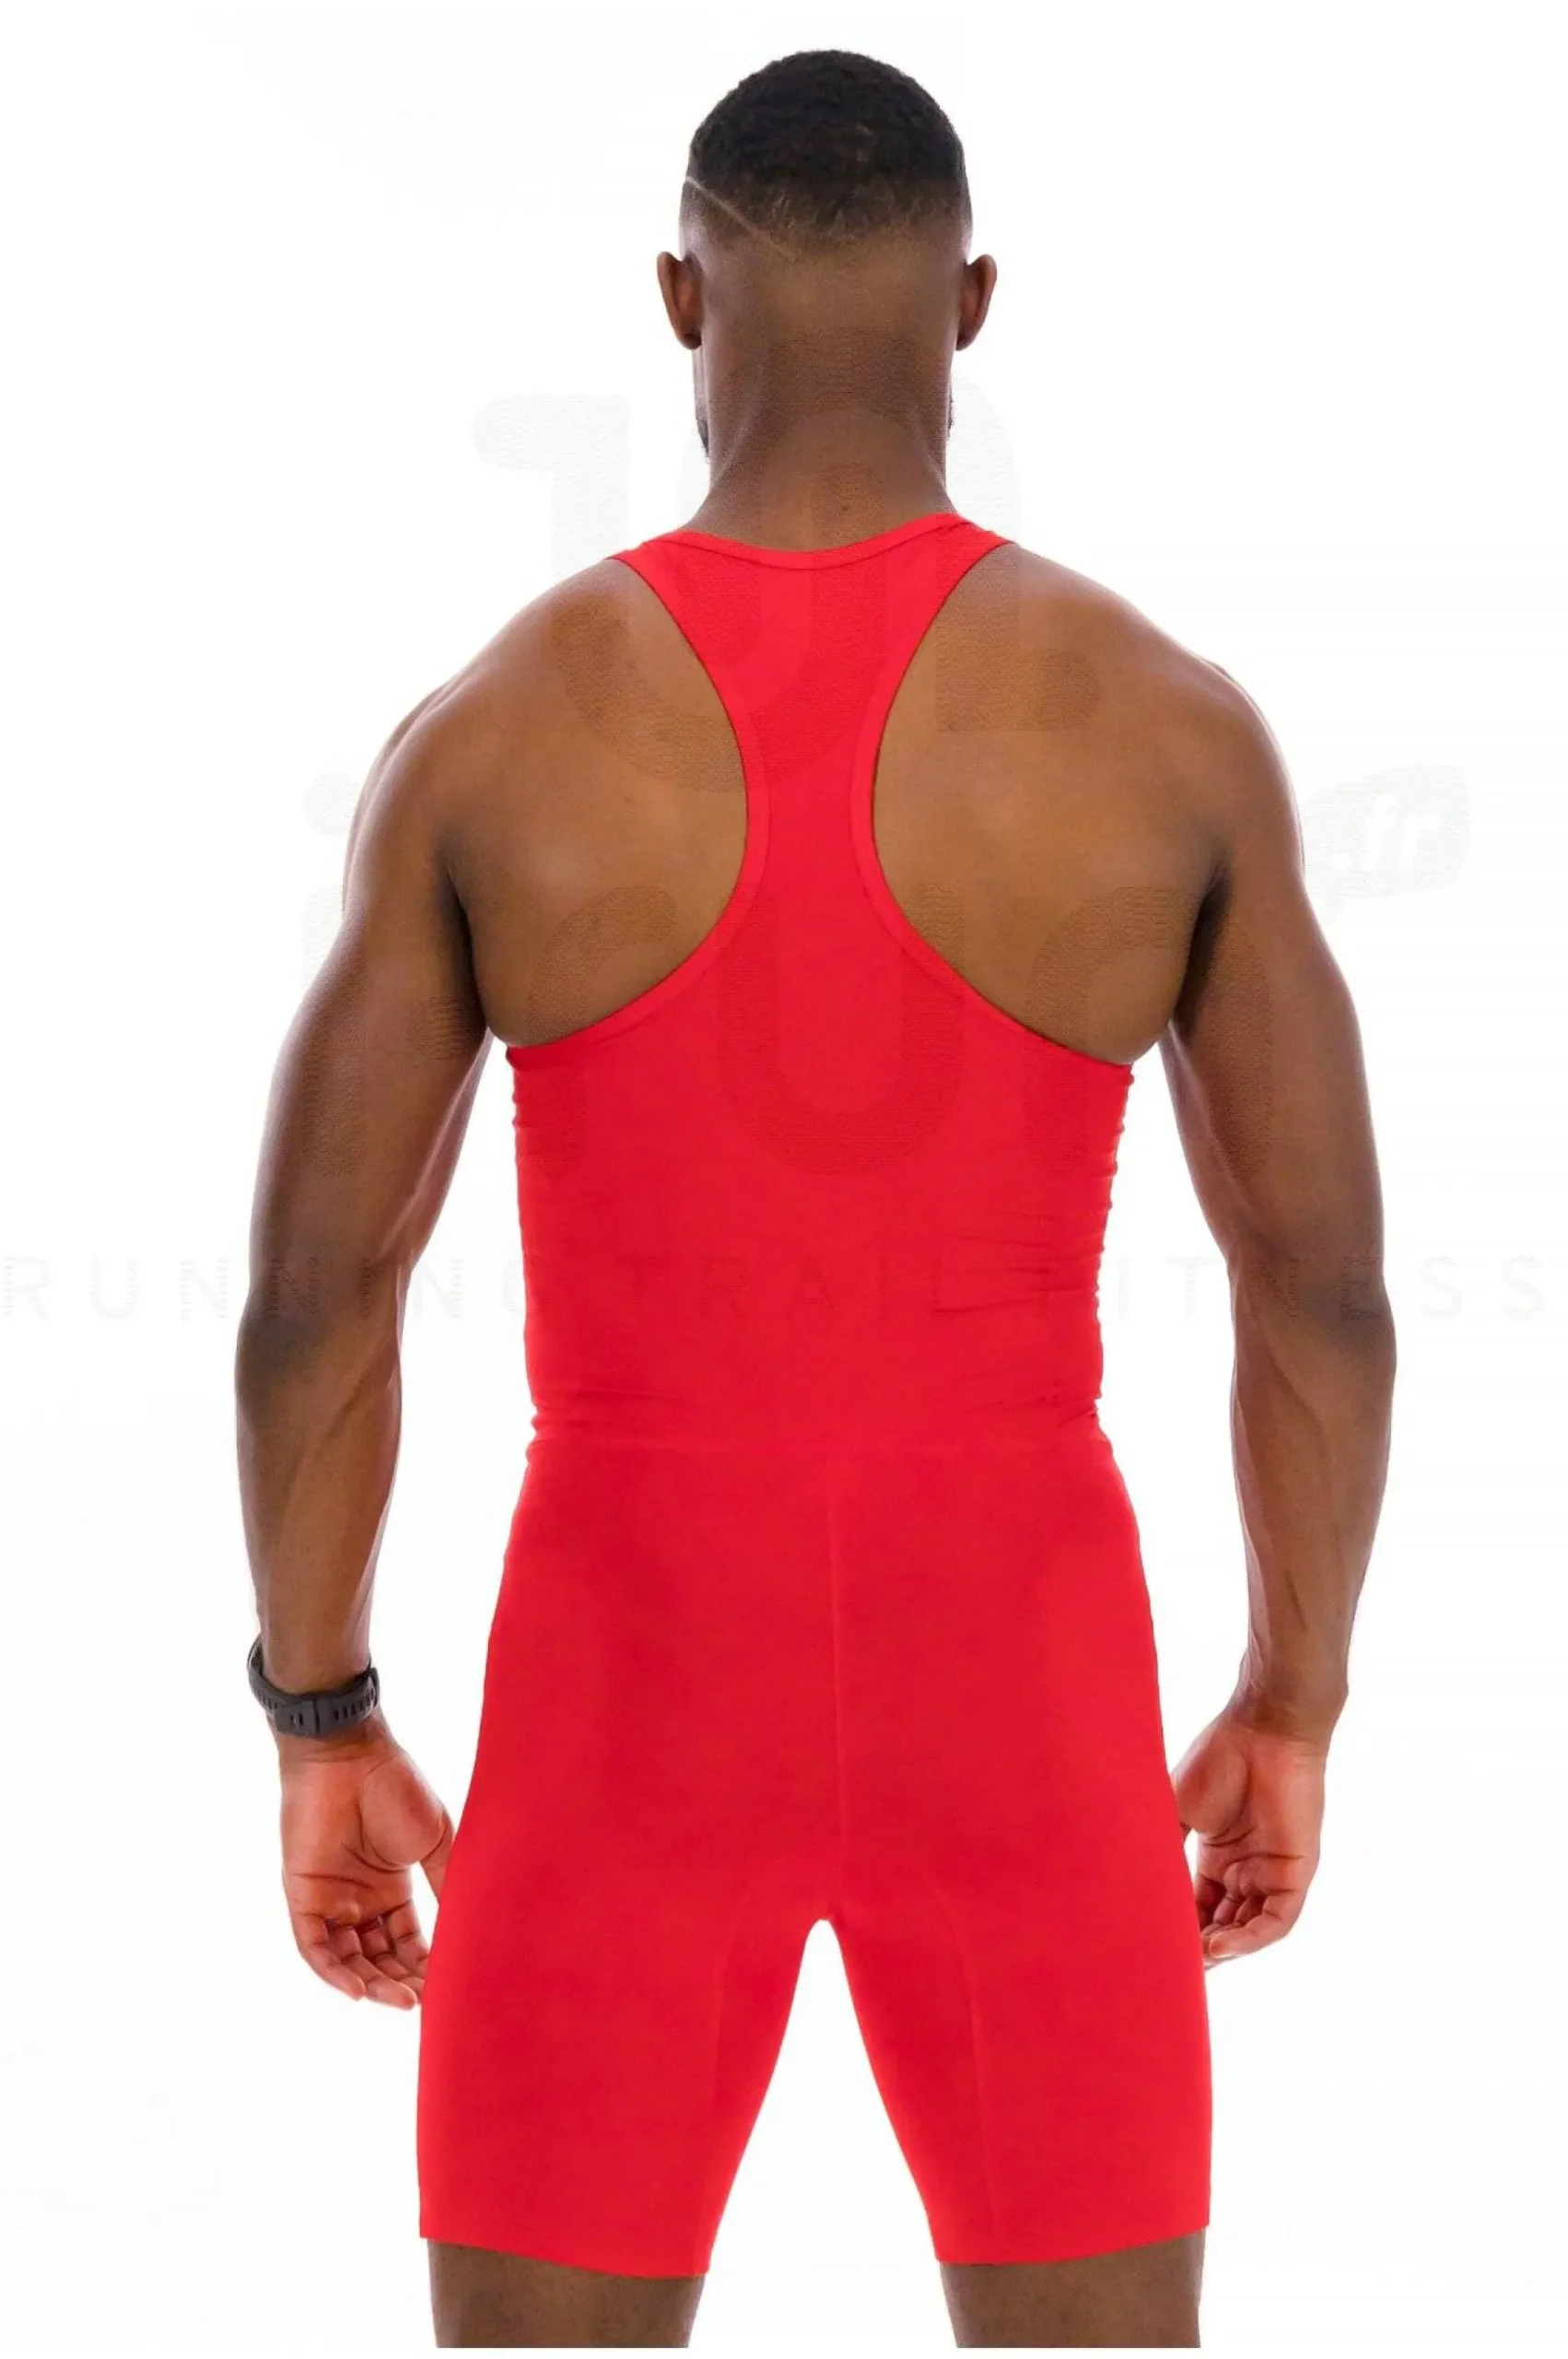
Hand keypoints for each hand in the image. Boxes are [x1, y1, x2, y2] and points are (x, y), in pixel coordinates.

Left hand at [278, 1720, 452, 2006]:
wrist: (350, 1753)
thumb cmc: (395, 1787)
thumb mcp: (434, 1841)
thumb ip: (446, 1883)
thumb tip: (470, 1928)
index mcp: (390, 1889)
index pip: (406, 1943)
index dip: (424, 1967)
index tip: (448, 1987)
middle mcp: (358, 1900)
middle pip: (378, 1959)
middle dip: (400, 1984)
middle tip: (424, 2003)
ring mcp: (329, 1900)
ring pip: (348, 1960)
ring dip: (372, 1984)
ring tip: (401, 2000)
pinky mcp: (302, 1896)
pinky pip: (314, 1947)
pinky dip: (334, 1972)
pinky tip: (360, 1990)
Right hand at [1170, 1697, 1327, 1968]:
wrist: (1262, 1728)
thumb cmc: (1219, 1757)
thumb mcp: (1177, 1808)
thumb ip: (1163, 1846)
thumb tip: (1130, 1882)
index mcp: (1219, 1856)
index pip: (1199, 1907)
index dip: (1179, 1929)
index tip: (1150, 1945)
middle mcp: (1247, 1870)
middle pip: (1223, 1925)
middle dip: (1198, 1948)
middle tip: (1168, 1963)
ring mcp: (1273, 1873)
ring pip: (1249, 1929)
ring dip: (1222, 1950)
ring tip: (1192, 1960)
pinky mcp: (1296, 1873)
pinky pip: (1277, 1921)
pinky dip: (1250, 1938)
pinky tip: (1220, 1946)